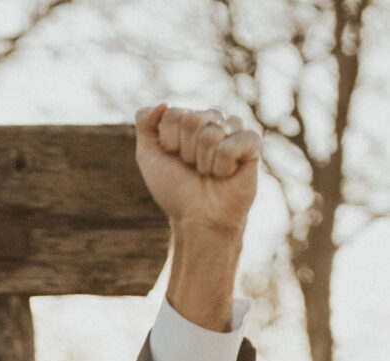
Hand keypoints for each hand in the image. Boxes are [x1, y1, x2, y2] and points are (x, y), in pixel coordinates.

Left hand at [137, 104, 259, 329]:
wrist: (198, 219)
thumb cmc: (176, 190)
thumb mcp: (149, 157)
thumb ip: (145, 123)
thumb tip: (163, 103)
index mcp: (190, 119)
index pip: (172, 114)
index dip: (169, 142)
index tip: (176, 160)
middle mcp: (214, 119)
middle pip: (192, 119)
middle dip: (186, 151)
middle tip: (194, 168)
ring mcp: (234, 129)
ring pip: (210, 132)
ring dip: (203, 162)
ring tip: (209, 173)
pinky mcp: (252, 143)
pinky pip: (230, 145)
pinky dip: (222, 167)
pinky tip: (226, 174)